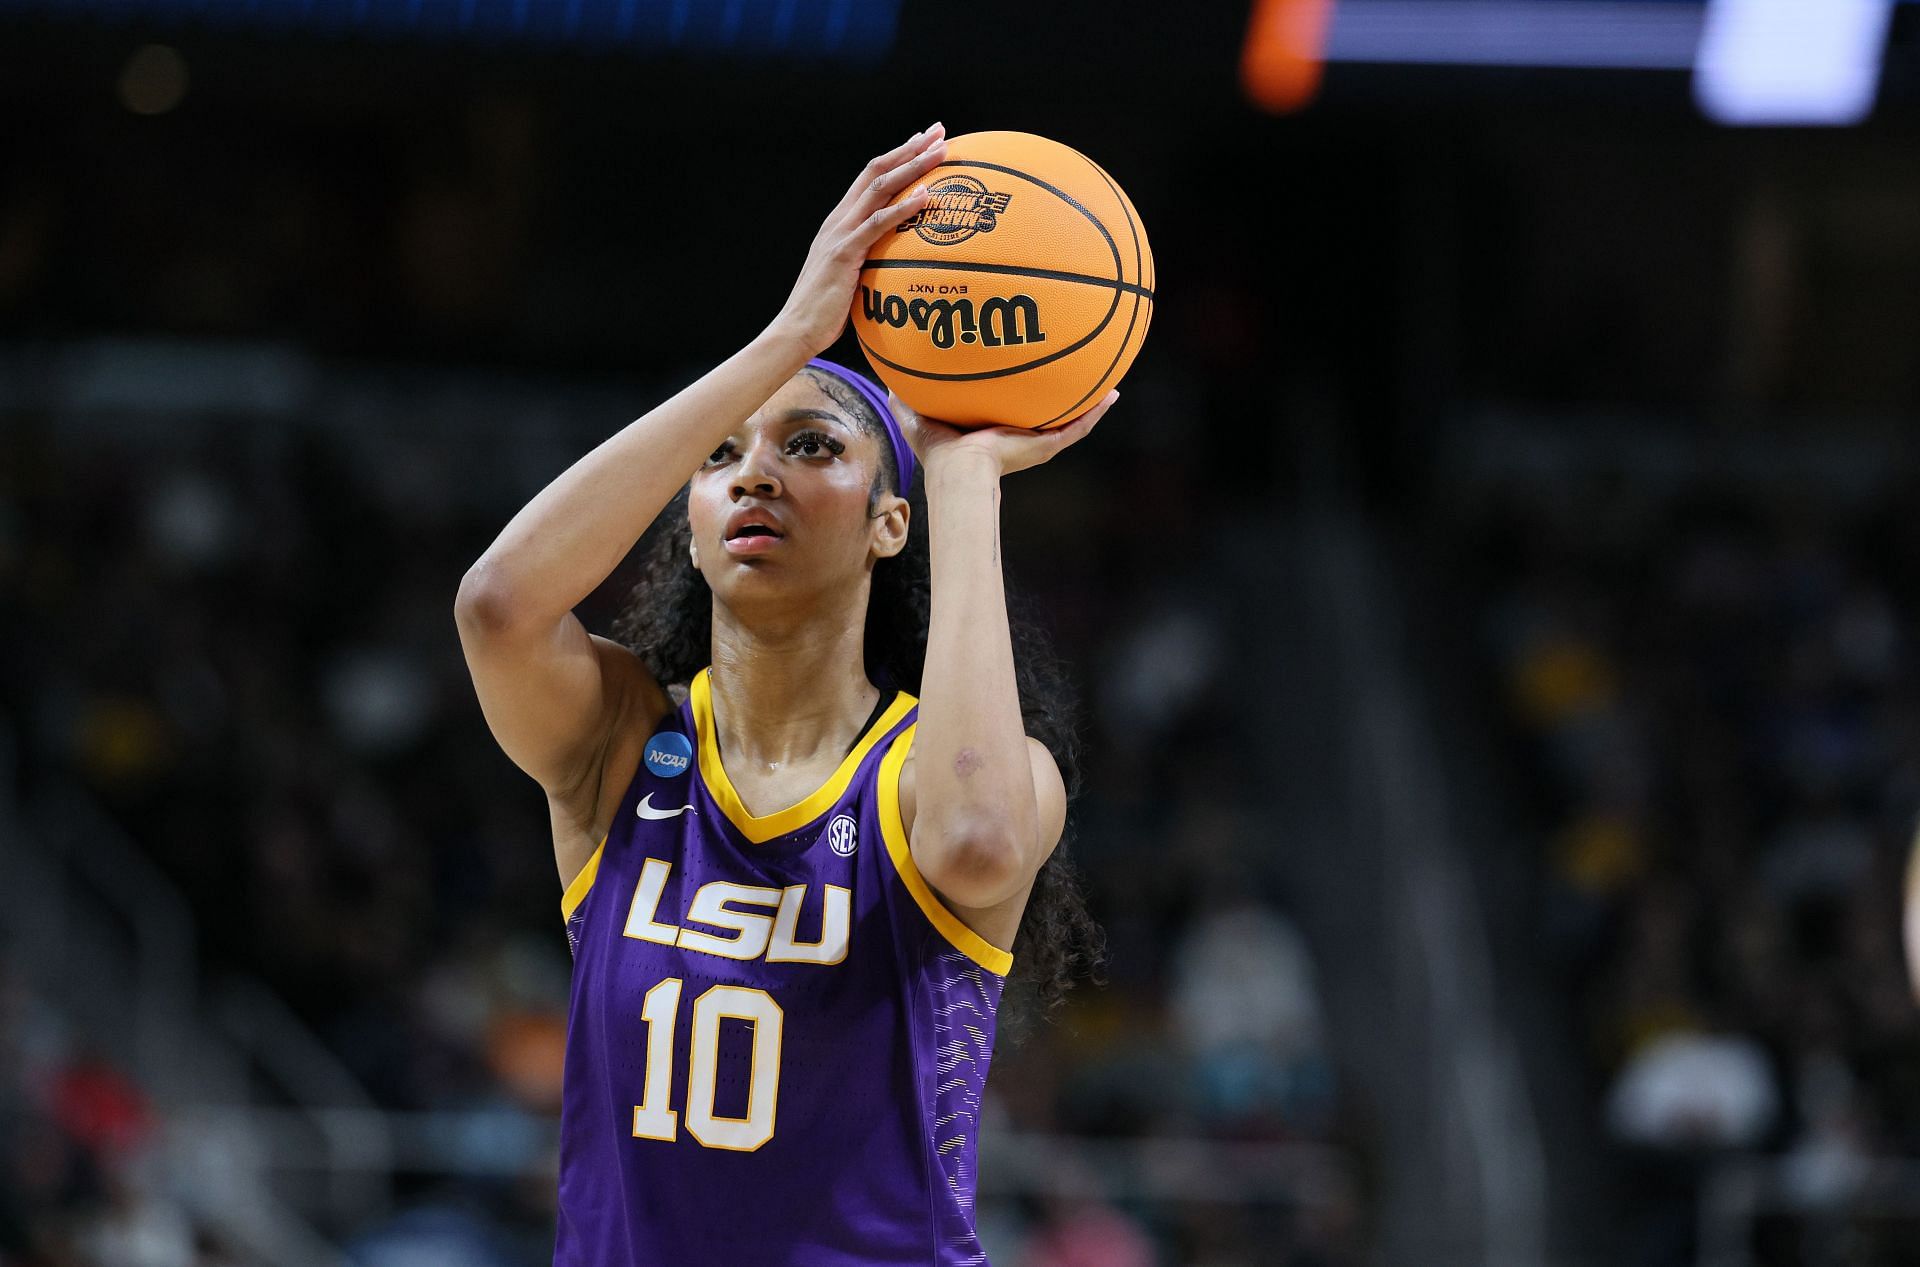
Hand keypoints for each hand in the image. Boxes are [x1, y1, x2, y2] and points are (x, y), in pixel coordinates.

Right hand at [765, 124, 948, 357]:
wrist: (796, 330)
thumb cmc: (825, 312)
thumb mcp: (849, 277)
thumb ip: (868, 260)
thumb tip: (894, 263)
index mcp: (839, 222)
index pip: (870, 177)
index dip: (898, 156)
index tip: (923, 140)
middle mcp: (838, 220)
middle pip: (877, 171)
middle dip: (910, 148)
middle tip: (940, 131)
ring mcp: (840, 234)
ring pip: (880, 188)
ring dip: (913, 167)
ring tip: (941, 152)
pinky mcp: (845, 253)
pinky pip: (878, 224)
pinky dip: (904, 207)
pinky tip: (927, 195)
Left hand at [889, 389, 1119, 479]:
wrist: (961, 469)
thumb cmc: (939, 451)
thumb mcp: (918, 417)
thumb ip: (905, 399)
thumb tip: (891, 381)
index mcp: (993, 433)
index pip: (1009, 412)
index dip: (1017, 396)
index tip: (1025, 377)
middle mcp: (1019, 437)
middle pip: (1044, 415)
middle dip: (1057, 398)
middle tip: (1072, 373)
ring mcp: (1036, 442)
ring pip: (1069, 421)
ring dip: (1088, 404)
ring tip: (1106, 384)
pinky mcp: (1046, 446)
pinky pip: (1077, 427)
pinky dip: (1095, 412)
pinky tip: (1111, 394)